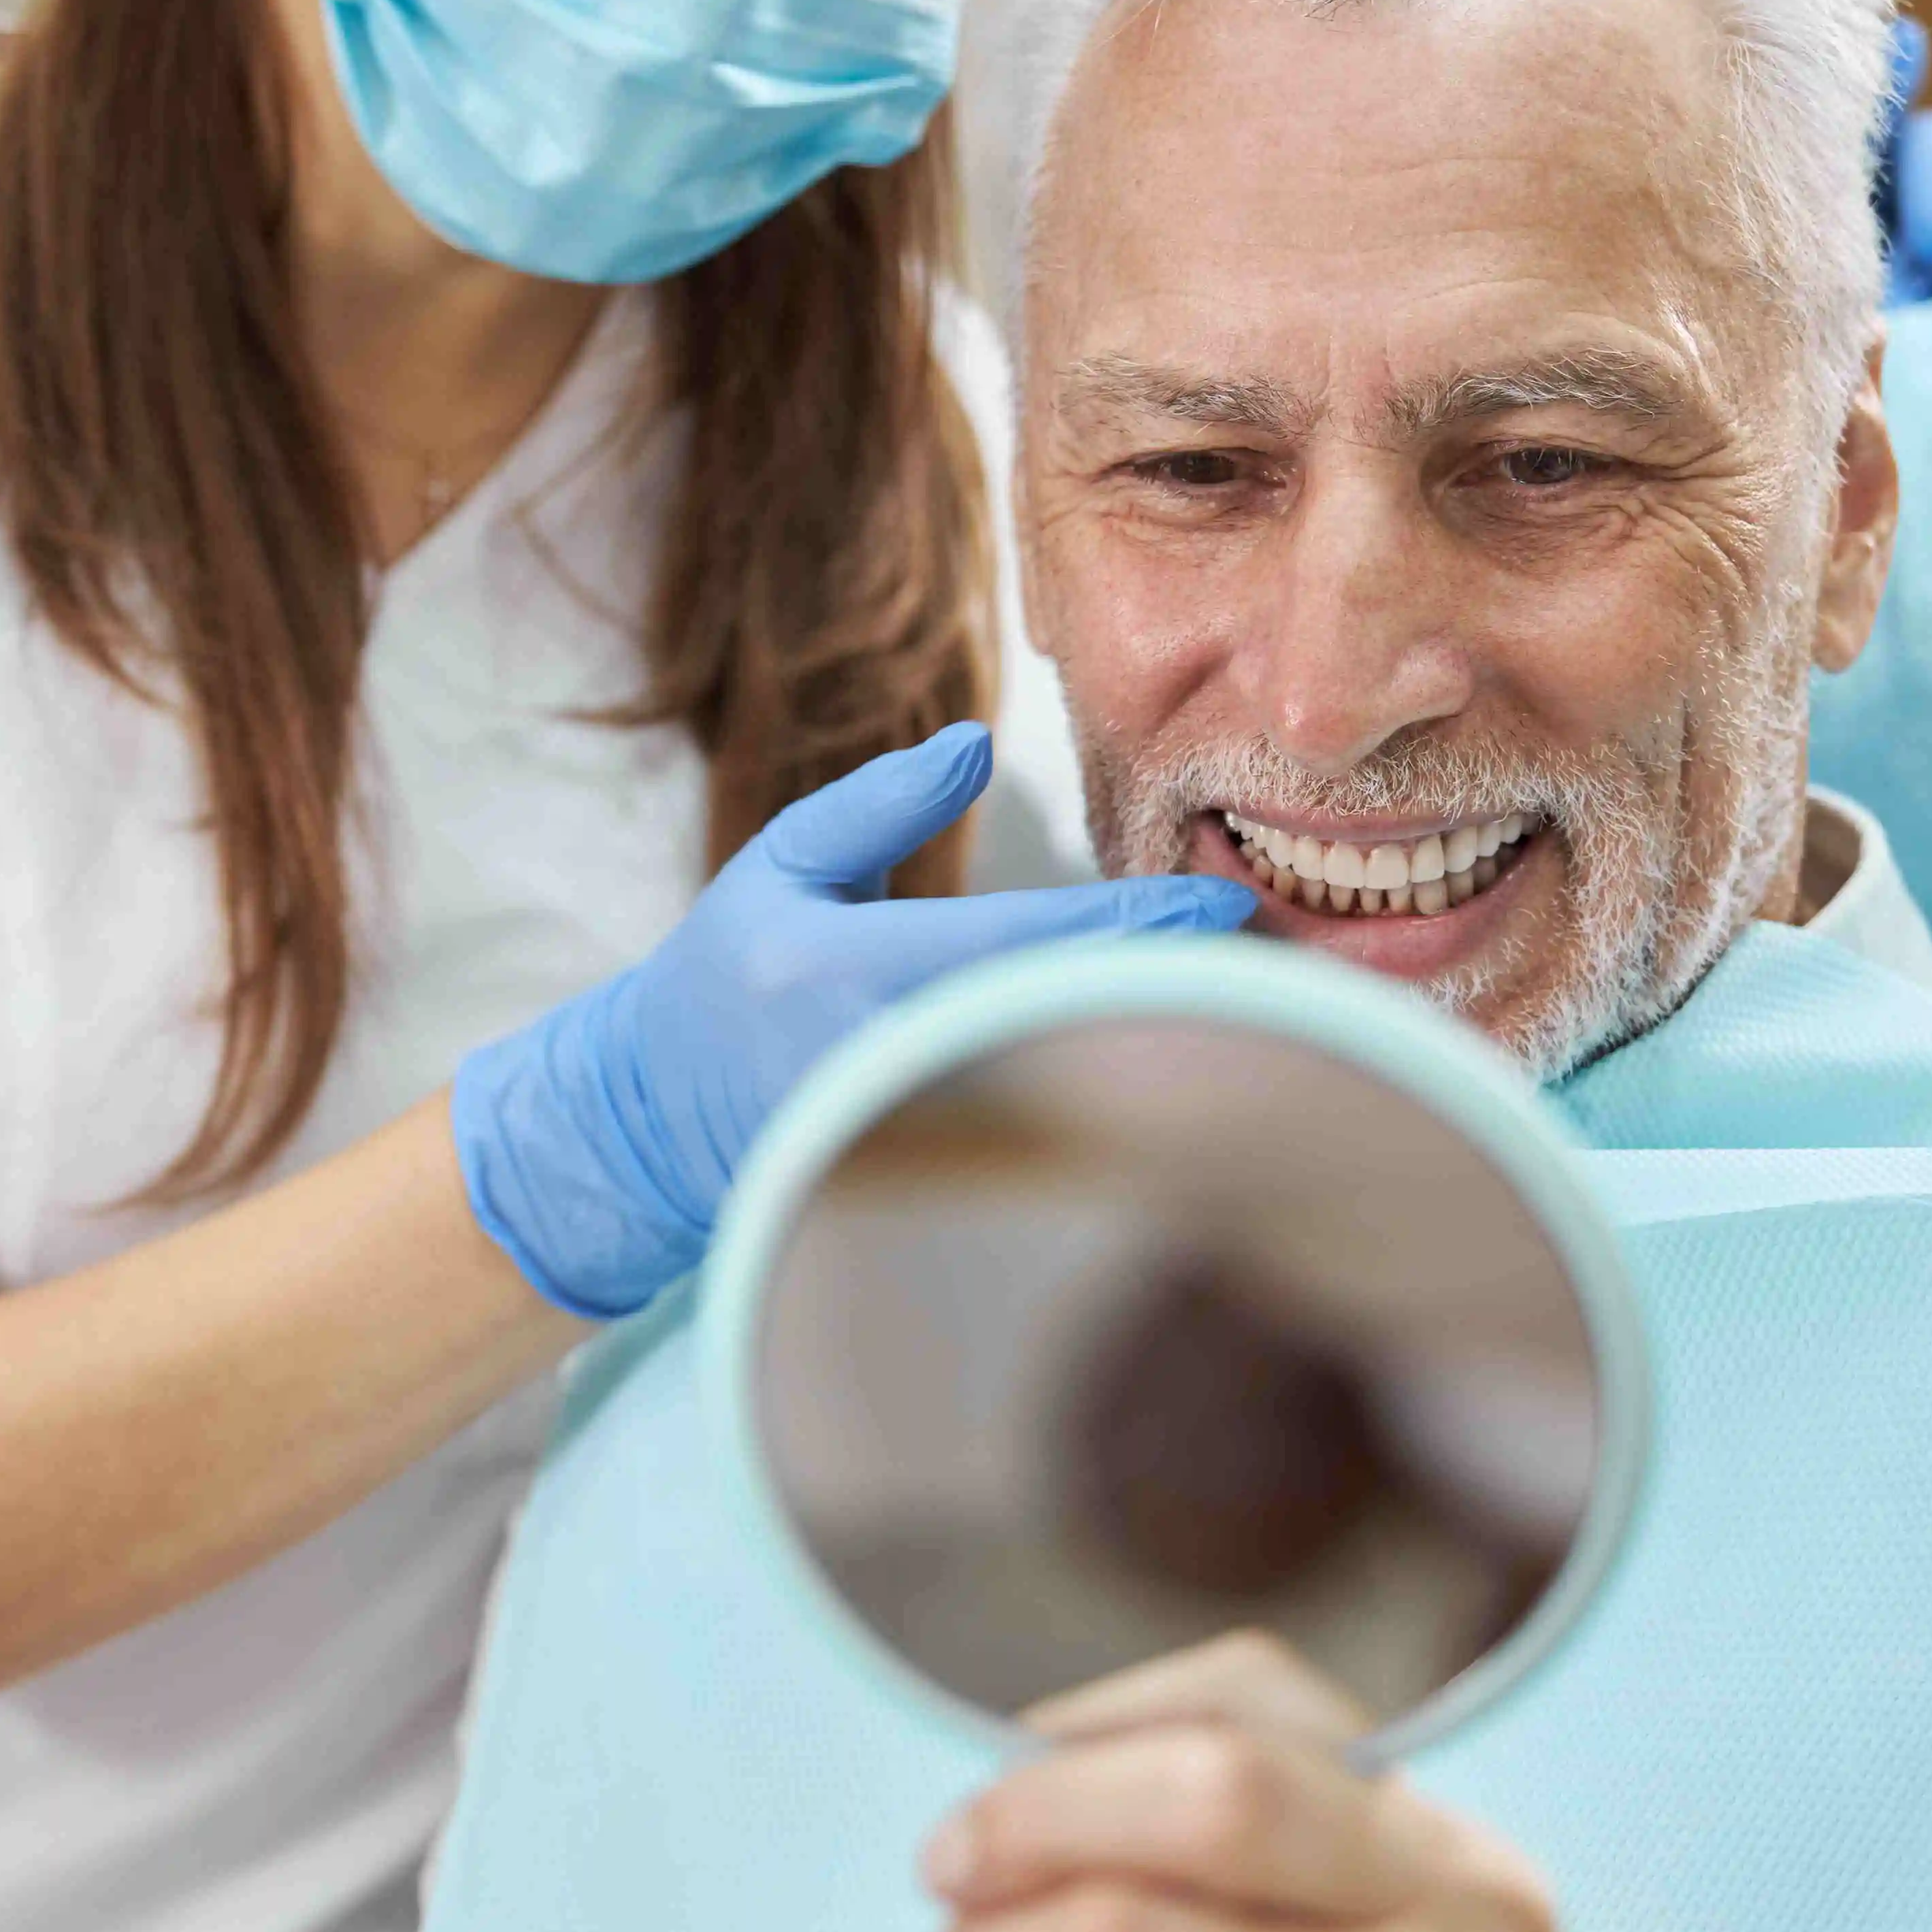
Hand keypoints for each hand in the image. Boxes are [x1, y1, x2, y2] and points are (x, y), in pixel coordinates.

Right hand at [451, 723, 1253, 1317]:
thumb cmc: (720, 980)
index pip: (1028, 946)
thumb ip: (878, 804)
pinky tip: (1177, 1080)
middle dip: (1176, 996)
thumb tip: (978, 742)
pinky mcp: (922, 1189)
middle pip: (1070, 1027)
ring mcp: (906, 1138)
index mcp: (850, 970)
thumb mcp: (779, 867)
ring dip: (1159, 1054)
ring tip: (1257, 1016)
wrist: (649, 1126)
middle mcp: (886, 1061)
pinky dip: (1111, 1106)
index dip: (1138, 930)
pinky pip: (1036, 1140)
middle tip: (1282, 964)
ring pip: (1064, 1093)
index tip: (1228, 907)